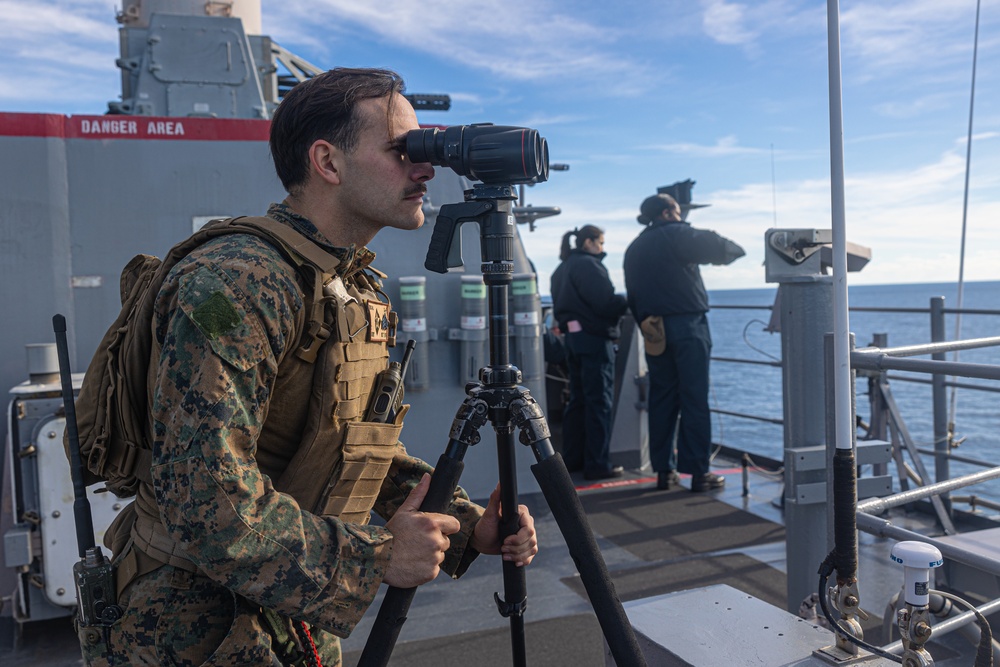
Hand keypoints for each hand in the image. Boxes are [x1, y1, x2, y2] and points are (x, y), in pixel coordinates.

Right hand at [383, 473, 461, 587]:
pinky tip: (413, 564)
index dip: (446, 527)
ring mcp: (434, 558)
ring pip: (439, 555)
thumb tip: (428, 477)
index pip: (454, 525)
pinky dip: (426, 568)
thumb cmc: (391, 533)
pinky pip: (434, 569)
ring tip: (412, 553)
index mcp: (432, 524)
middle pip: (446, 541)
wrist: (377, 559)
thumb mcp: (404, 511)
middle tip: (417, 542)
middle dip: (435, 541)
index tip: (435, 530)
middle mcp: (436, 541)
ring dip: (430, 555)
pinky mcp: (431, 573)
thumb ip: (419, 494)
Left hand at [469, 484, 537, 566]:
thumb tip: (500, 484)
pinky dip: (523, 560)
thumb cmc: (484, 525)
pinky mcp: (525, 546)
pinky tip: (514, 561)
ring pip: (532, 549)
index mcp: (522, 514)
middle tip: (502, 547)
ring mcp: (527, 536)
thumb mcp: (489, 513)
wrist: (482, 539)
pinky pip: (531, 555)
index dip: (518, 538)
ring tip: (505, 554)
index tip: (505, 541)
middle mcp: (527, 523)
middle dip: (516, 548)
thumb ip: (495, 498)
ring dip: (518, 555)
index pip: (529, 529)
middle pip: (531, 541)